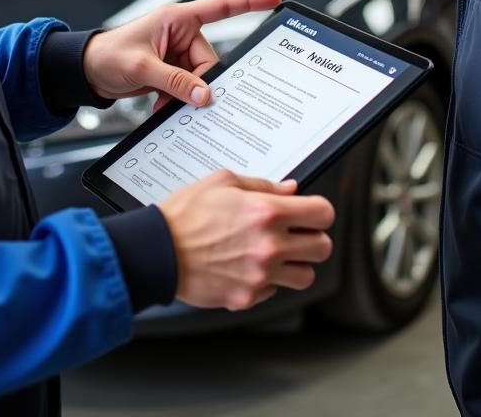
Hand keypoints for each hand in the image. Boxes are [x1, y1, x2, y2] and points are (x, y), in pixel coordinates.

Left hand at [82, 0, 280, 107]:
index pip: (220, 6)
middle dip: (197, 82)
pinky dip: (178, 98)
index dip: (249, 2)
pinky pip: (187, 86)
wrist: (86, 71)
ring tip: (162, 102)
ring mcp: (176, 52)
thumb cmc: (107, 55)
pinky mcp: (171, 69)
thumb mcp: (142, 67)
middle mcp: (180, 32)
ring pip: (199, 77)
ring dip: (185, 94)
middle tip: (180, 98)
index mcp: (177, 18)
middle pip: (209, 60)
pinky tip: (162, 105)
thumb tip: (204, 95)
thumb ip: (175, 81)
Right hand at [159, 170, 335, 310]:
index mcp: (266, 212)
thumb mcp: (223, 182)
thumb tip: (289, 190)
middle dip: (312, 238)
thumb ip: (262, 185)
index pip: (322, 213)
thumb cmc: (184, 215)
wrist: (157, 251)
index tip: (311, 212)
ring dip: (296, 264)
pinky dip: (267, 281)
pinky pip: (274, 291)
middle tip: (296, 234)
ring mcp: (260, 275)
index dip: (319, 211)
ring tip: (276, 254)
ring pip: (305, 276)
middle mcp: (269, 246)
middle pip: (323, 248)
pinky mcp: (248, 297)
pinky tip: (248, 266)